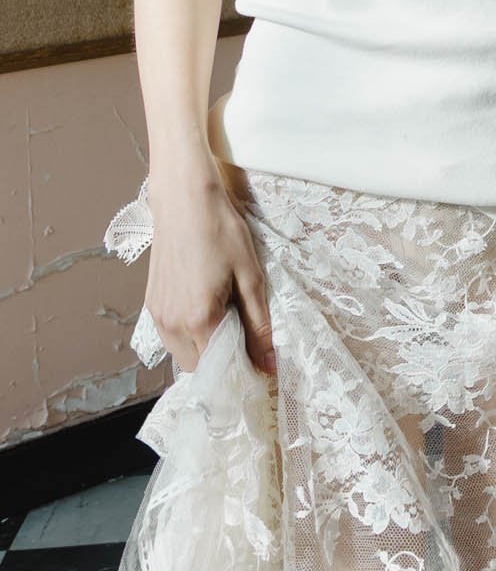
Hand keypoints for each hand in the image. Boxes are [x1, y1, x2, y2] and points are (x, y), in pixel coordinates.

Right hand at [142, 160, 275, 377]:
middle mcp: (172, 324)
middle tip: (246, 340)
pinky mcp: (151, 304)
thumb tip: (270, 365)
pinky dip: (189, 337)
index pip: (221, 369)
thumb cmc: (220, 230)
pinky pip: (171, 338)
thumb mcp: (250, 276)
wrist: (184, 200)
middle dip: (223, 363)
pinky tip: (207, 312)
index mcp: (199, 319)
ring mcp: (158, 315)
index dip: (243, 371)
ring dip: (205, 351)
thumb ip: (259, 324)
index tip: (260, 364)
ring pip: (182, 355)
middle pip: (199, 368)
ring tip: (228, 321)